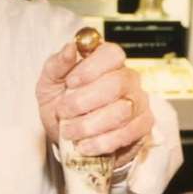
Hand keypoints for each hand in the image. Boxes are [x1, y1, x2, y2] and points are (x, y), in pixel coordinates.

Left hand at [36, 39, 151, 159]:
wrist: (70, 140)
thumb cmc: (62, 107)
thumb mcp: (49, 84)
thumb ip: (57, 65)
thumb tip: (70, 47)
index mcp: (106, 62)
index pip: (111, 54)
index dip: (92, 68)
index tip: (71, 83)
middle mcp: (127, 78)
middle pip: (117, 83)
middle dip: (84, 101)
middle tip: (63, 112)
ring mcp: (138, 102)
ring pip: (122, 111)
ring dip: (90, 124)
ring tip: (70, 132)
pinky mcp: (143, 126)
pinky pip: (128, 133)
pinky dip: (102, 142)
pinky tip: (85, 146)